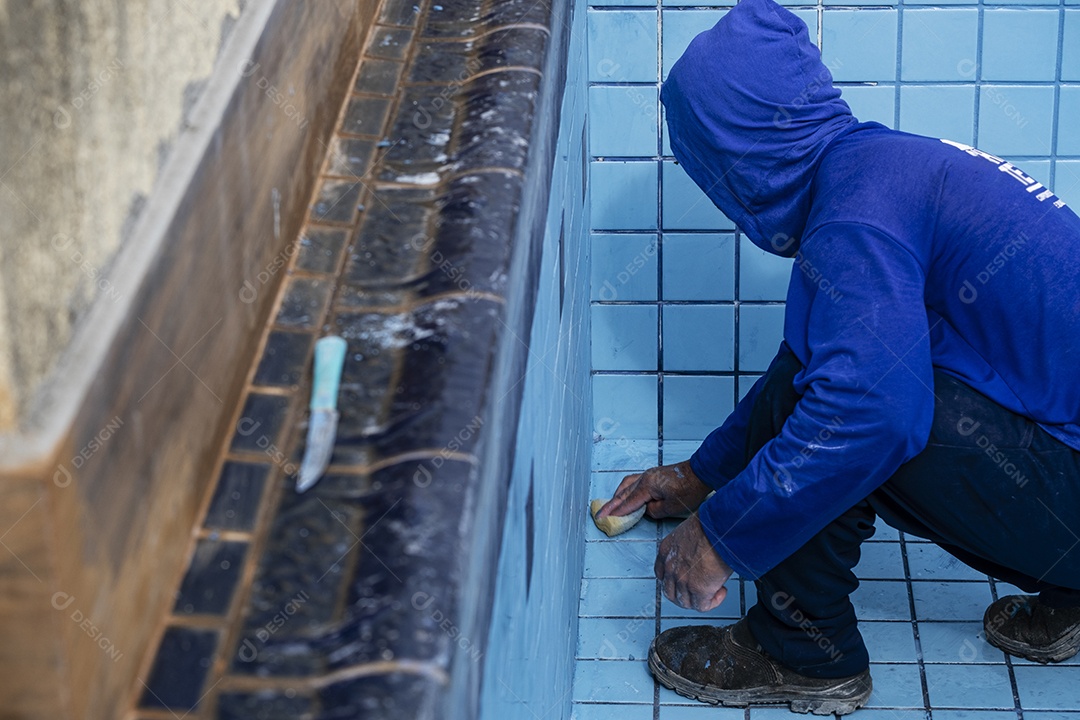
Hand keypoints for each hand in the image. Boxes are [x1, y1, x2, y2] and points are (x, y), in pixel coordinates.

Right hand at [597, 460, 711, 520]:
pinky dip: (625, 489)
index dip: (616, 512)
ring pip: (626, 485)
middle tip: (600, 513)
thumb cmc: (689, 490)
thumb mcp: (671, 508)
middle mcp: (644, 478)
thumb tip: (645, 510)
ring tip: (610, 505)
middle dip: (611, 504)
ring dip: (617, 495)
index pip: (628, 502)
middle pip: (623, 493)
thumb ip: (653, 511)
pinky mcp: (653, 474)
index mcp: (647, 486)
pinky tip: (625, 493)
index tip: (604, 518)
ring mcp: (648, 475)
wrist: (701, 473)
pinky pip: (633, 481)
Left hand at [655, 514, 733, 611]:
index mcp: (666, 550)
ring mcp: (682, 580)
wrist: (719, 528)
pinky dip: (712, 602)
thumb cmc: (710, 524)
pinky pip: (702, 606)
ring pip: (685, 602)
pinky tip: (721, 591)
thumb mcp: (690, 531)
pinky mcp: (698, 590)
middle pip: (670, 592)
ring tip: (713, 590)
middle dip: (684, 594)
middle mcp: (670, 567)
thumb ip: (689, 545)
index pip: (661, 573)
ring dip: (698, 600)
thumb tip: (700, 551)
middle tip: (698, 591)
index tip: (683, 580)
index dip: (672, 580)